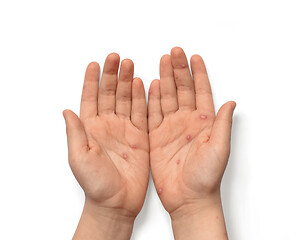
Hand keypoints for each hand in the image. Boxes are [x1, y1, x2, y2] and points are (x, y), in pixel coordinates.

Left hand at [63, 54, 148, 238]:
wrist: (117, 201)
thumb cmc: (95, 183)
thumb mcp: (79, 158)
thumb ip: (75, 132)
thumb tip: (66, 110)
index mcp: (90, 128)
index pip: (90, 98)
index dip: (91, 81)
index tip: (94, 64)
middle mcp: (107, 125)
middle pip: (110, 94)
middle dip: (112, 75)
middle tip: (116, 58)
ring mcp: (125, 129)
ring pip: (126, 100)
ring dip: (127, 82)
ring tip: (129, 65)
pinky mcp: (140, 136)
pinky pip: (142, 113)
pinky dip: (142, 98)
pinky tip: (141, 85)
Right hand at [148, 47, 235, 238]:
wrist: (187, 198)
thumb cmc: (205, 177)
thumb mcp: (219, 149)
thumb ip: (222, 124)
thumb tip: (231, 102)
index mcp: (204, 122)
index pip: (201, 91)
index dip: (198, 73)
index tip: (194, 57)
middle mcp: (187, 121)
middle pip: (182, 89)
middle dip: (178, 70)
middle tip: (174, 52)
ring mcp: (171, 128)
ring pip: (167, 98)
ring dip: (165, 79)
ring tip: (162, 62)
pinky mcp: (157, 137)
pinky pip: (153, 114)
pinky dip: (152, 99)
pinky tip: (152, 86)